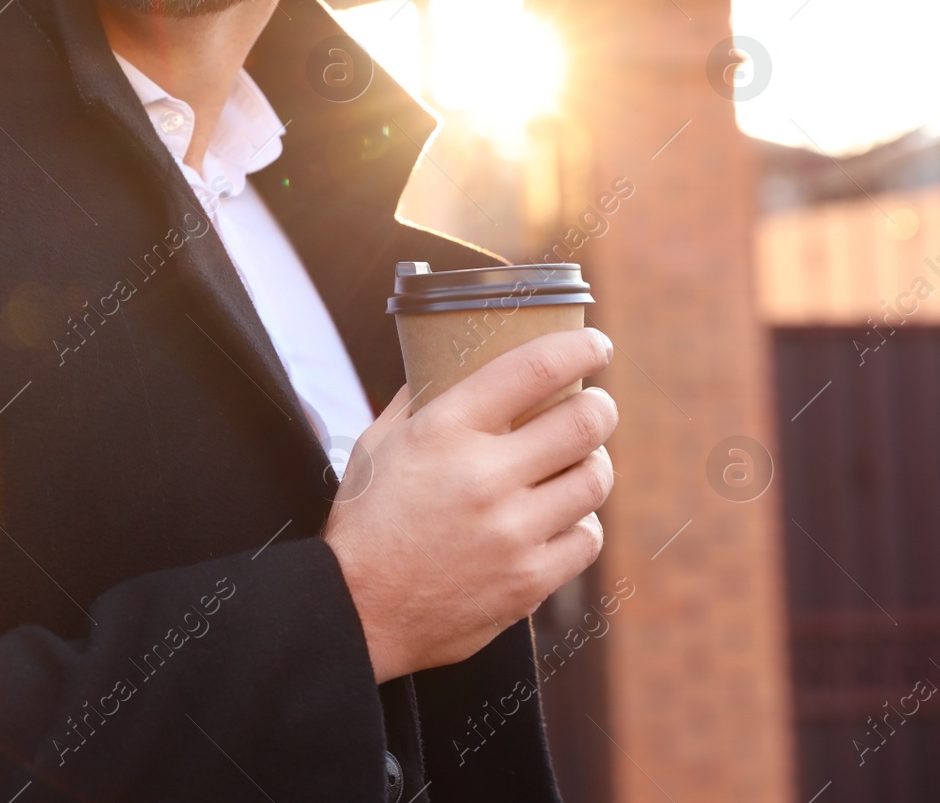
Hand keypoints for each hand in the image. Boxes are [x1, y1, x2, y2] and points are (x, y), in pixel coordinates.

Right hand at [321, 327, 616, 682]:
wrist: (355, 611)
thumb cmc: (365, 520)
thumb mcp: (376, 444)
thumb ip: (419, 400)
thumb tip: (449, 360)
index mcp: (444, 431)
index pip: (535, 369)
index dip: (580, 348)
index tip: (596, 344)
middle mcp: (484, 476)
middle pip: (587, 422)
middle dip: (600, 406)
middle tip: (594, 406)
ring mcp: (512, 532)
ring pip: (596, 479)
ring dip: (592, 463)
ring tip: (575, 463)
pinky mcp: (528, 580)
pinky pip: (587, 537)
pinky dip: (579, 521)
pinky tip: (559, 517)